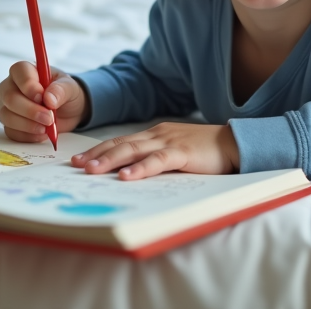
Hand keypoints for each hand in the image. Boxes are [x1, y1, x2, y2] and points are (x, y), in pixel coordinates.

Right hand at [0, 61, 87, 143]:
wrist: (67, 111)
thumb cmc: (65, 93)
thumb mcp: (70, 87)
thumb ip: (61, 89)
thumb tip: (48, 98)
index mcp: (25, 70)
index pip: (19, 71)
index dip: (29, 86)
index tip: (42, 98)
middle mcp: (11, 86)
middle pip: (10, 97)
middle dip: (30, 110)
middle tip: (49, 118)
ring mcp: (7, 106)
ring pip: (7, 116)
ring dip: (28, 125)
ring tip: (46, 128)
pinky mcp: (8, 123)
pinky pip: (10, 132)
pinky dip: (27, 136)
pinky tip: (41, 134)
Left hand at [71, 123, 239, 180]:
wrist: (234, 143)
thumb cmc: (204, 151)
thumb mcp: (174, 152)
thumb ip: (155, 159)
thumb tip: (129, 174)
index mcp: (154, 134)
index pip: (120, 141)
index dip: (99, 150)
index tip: (79, 160)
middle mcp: (157, 134)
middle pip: (120, 144)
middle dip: (97, 155)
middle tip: (76, 166)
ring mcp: (169, 141)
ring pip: (133, 150)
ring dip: (110, 160)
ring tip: (92, 170)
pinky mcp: (182, 152)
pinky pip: (157, 161)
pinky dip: (140, 168)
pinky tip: (126, 177)